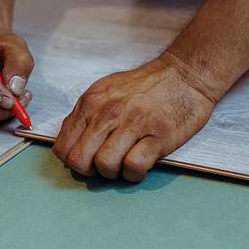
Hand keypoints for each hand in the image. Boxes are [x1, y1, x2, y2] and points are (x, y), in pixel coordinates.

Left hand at [52, 53, 215, 181]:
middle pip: (79, 160)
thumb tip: (71, 140)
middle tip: (104, 165)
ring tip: (124, 163)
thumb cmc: (148, 85)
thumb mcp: (107, 90)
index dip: (72, 159)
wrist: (185, 74)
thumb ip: (87, 114)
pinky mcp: (158, 136)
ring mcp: (134, 124)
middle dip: (89, 171)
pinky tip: (140, 165)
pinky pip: (134, 167)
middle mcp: (108, 112)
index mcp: (92, 102)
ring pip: (104, 165)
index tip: (86, 158)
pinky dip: (134, 174)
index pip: (63, 146)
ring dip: (113, 173)